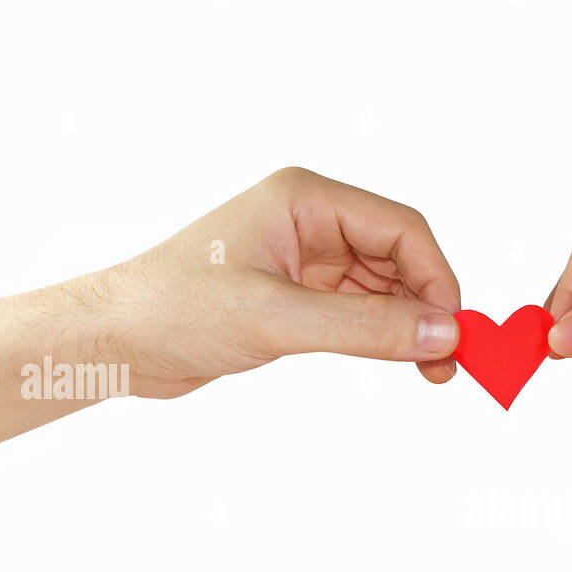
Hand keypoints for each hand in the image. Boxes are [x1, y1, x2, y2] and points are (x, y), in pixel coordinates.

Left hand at [94, 167, 461, 396]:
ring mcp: (306, 261)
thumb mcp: (277, 320)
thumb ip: (366, 328)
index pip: (400, 229)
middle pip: (400, 258)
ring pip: (385, 290)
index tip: (453, 331)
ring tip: (430, 371)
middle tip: (447, 361)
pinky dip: (383, 338)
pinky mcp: (298, 298)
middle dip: (428, 307)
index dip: (437, 279)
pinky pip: (360, 314)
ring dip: (409, 327)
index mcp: (305, 200)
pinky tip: (399, 362)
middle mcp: (311, 223)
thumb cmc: (174, 310)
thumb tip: (441, 334)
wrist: (117, 342)